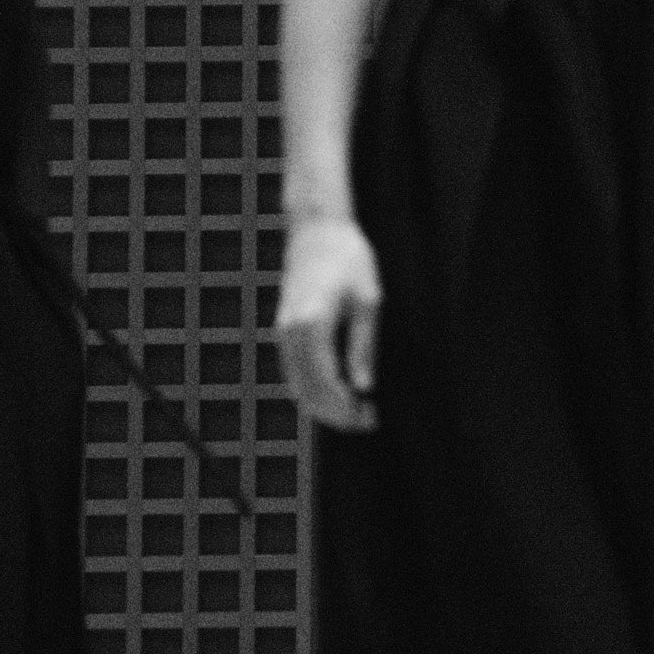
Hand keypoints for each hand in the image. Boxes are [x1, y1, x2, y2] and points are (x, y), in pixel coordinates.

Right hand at [274, 214, 380, 430]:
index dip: (346, 408)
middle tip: (367, 423)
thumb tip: (363, 387)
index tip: (370, 419)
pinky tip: (337, 394)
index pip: (326, 382)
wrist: (317, 230)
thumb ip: (364, 346)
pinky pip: (293, 371)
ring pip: (297, 385)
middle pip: (307, 391)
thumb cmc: (350, 259)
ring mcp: (283, 332)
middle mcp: (291, 332)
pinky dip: (312, 389)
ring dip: (323, 405)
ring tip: (355, 413)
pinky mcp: (284, 330)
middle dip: (335, 414)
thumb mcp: (369, 301)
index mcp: (313, 324)